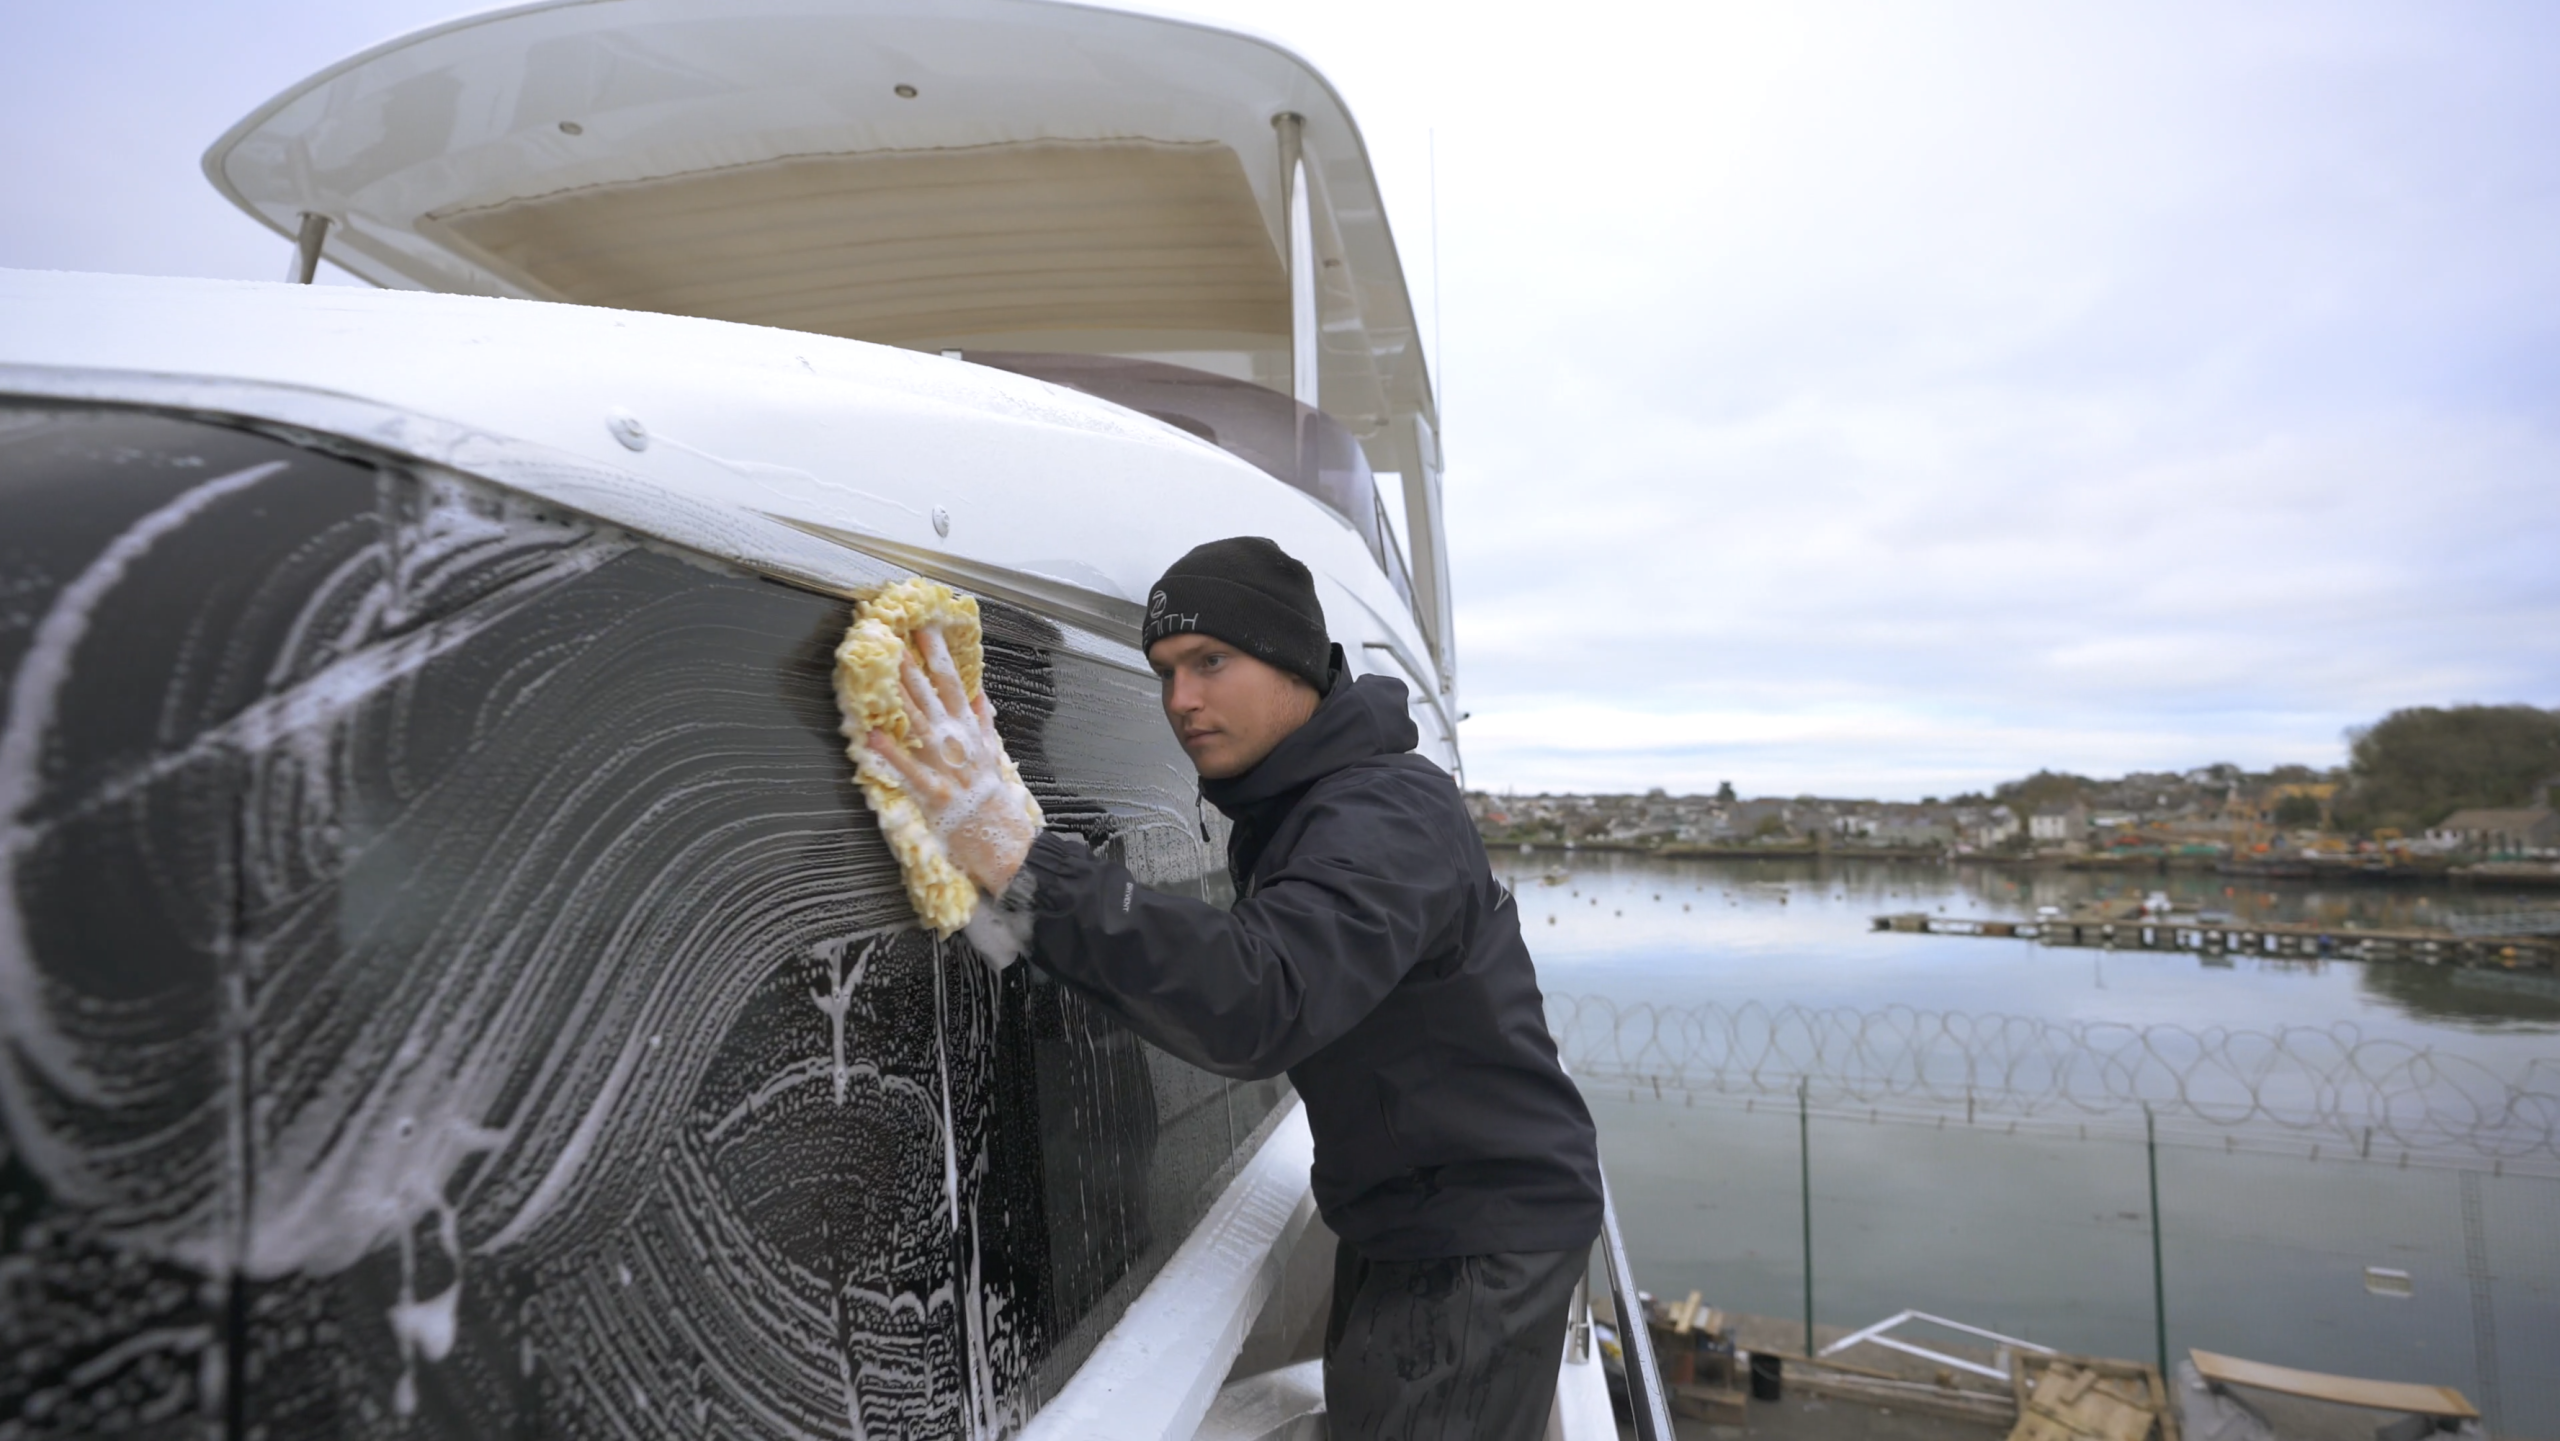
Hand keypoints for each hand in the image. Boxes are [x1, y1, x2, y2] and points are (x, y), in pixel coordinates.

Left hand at [866, 627, 1039, 892]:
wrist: (1009, 847)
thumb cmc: (997, 805)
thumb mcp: (996, 757)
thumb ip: (985, 725)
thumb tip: (979, 694)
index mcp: (972, 734)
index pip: (955, 686)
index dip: (940, 657)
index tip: (926, 629)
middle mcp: (960, 745)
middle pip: (935, 697)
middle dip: (916, 665)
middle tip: (898, 634)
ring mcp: (948, 767)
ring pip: (921, 724)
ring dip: (902, 696)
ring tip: (884, 672)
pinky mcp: (936, 794)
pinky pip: (909, 770)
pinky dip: (891, 753)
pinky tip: (871, 736)